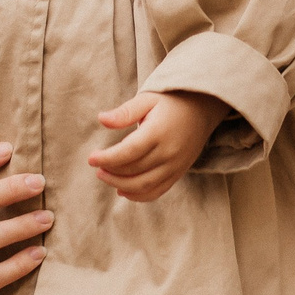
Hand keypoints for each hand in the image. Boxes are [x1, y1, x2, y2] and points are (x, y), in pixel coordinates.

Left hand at [90, 91, 223, 201]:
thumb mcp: (148, 98)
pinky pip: (158, 191)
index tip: (91, 158)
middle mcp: (169, 152)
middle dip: (111, 172)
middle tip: (97, 167)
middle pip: (134, 171)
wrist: (204, 107)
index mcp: (158, 132)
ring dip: (121, 185)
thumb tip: (102, 119)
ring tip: (105, 177)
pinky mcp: (179, 172)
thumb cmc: (172, 100)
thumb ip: (125, 112)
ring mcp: (176, 165)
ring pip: (144, 185)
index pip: (128, 152)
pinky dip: (139, 195)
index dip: (107, 158)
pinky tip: (123, 190)